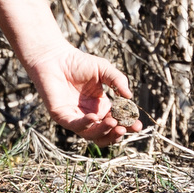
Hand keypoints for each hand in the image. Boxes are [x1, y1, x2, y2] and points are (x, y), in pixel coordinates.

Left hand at [27, 43, 142, 145]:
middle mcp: (89, 115)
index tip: (138, 125)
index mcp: (100, 107)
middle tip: (126, 128)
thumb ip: (117, 81)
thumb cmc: (78, 62)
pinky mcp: (62, 116)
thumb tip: (129, 96)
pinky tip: (94, 117)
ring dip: (103, 131)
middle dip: (116, 134)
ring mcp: (75, 118)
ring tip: (114, 123)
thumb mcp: (104, 70)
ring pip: (91, 134)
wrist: (55, 58)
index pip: (116, 121)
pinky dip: (85, 124)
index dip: (127, 125)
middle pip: (105, 133)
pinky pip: (75, 126)